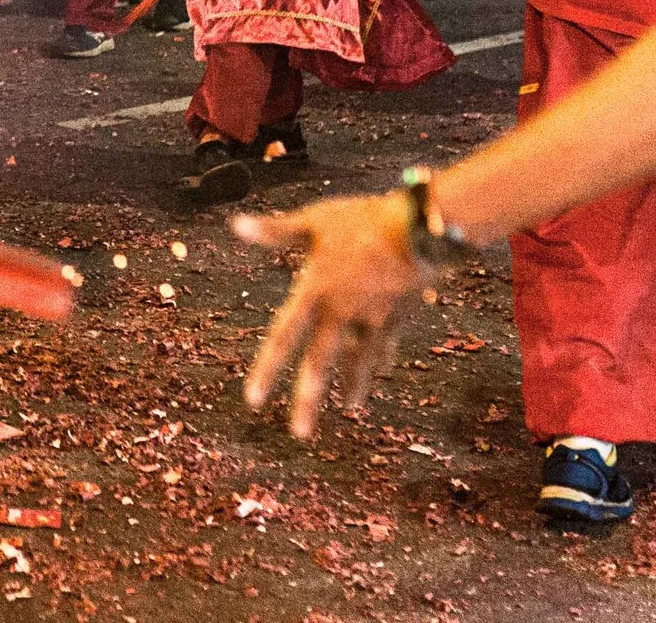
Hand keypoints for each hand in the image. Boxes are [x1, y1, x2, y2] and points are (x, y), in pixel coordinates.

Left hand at [233, 193, 430, 439]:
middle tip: (301, 434)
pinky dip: (382, 357)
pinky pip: (386, 342)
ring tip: (351, 410)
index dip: (267, 370)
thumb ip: (275, 232)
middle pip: (320, 363)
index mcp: (314, 292)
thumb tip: (235, 226)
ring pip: (359, 361)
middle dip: (309, 400)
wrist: (420, 230)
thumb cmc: (360, 220)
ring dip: (353, 387)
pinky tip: (382, 370)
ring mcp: (372, 319)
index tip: (252, 401)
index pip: (283, 337)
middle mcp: (341, 313)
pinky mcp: (398, 316)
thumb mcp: (314, 222)